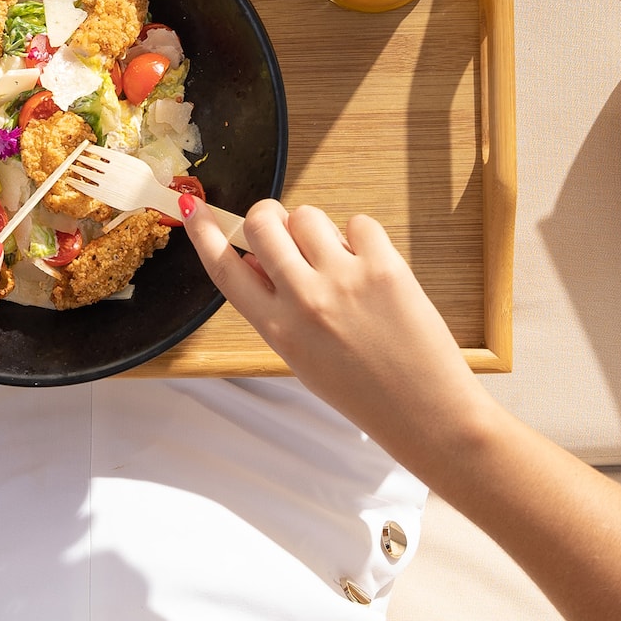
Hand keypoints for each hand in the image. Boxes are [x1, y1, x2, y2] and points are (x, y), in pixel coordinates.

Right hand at [182, 198, 494, 458]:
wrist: (426, 412)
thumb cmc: (365, 392)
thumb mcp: (302, 358)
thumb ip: (277, 310)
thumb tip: (262, 260)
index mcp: (278, 329)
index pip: (225, 267)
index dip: (204, 232)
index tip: (195, 208)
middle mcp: (304, 301)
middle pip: (261, 223)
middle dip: (269, 218)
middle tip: (286, 231)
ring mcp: (344, 280)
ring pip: (307, 215)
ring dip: (316, 228)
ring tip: (338, 258)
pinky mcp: (384, 267)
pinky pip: (358, 222)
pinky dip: (361, 237)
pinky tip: (370, 266)